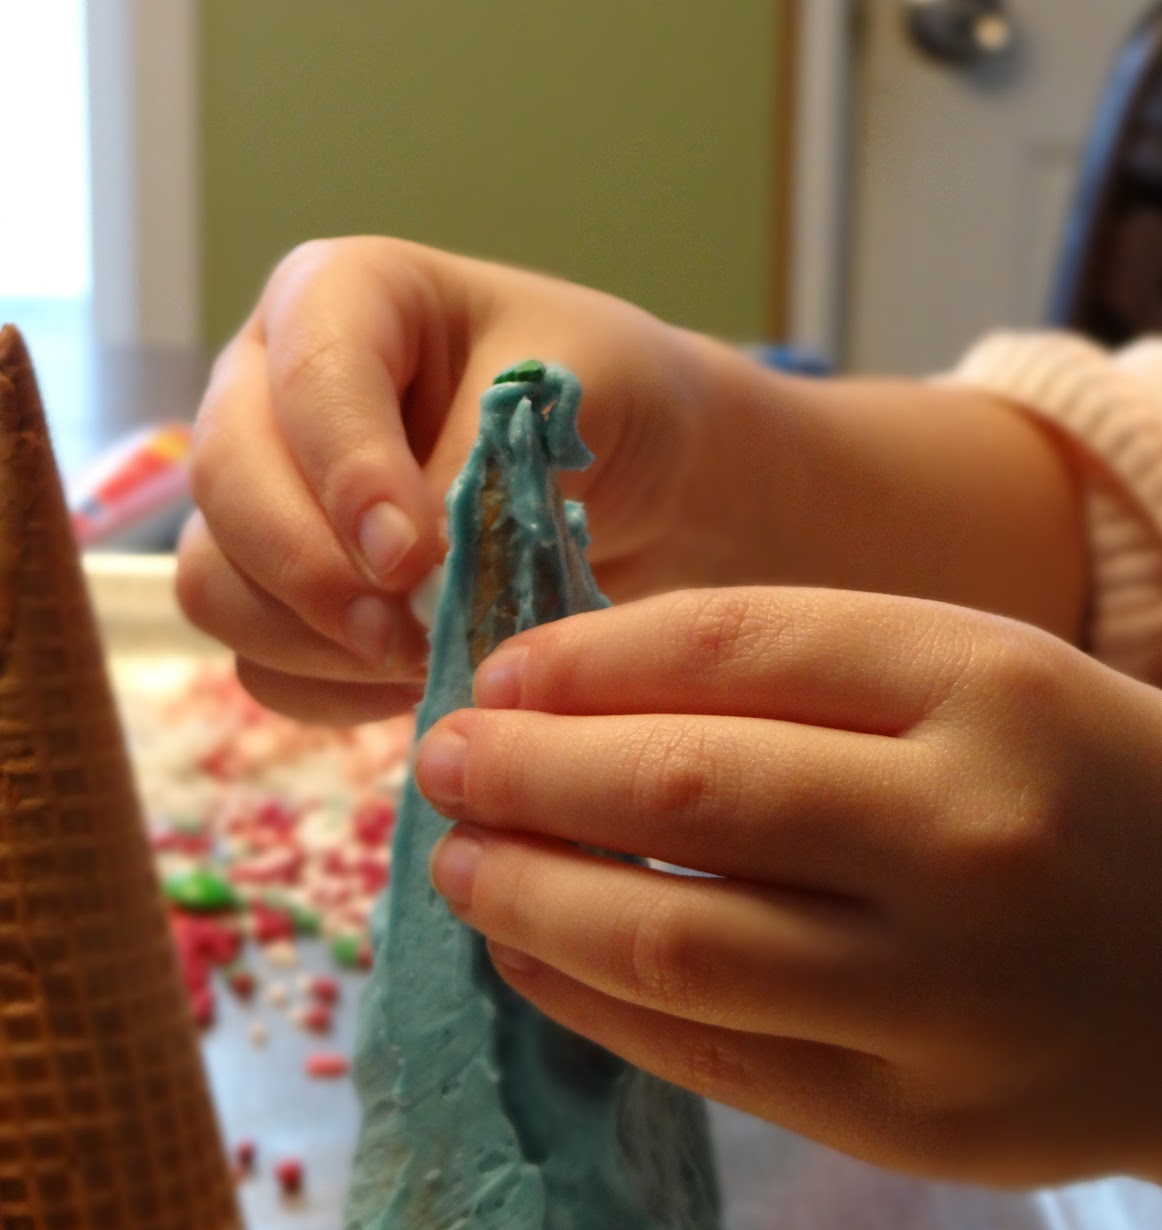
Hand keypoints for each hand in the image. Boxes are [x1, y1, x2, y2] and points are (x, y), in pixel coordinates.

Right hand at [178, 237, 710, 722]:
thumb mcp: (563, 403)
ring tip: (426, 661)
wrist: (638, 478)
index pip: (307, 377)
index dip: (347, 475)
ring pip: (214, 581)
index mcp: (339, 297)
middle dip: (313, 572)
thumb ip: (477, 468)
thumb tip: (404, 575)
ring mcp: (259, 496)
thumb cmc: (603, 402)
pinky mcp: (275, 593)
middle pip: (226, 482)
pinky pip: (256, 663)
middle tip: (408, 636)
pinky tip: (413, 685)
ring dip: (314, 644)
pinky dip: (329, 692)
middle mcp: (267, 388)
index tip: (410, 558)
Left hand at [414, 587, 1161, 1205]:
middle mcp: (966, 837)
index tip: (500, 677)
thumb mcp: (991, 688)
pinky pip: (708, 1058)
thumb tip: (579, 696)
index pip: (733, 647)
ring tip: (460, 870)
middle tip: (442, 766)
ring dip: (530, 899)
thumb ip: (811, 678)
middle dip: (527, 773)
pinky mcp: (912, 1121)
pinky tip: (533, 960)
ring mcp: (940, 997)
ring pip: (673, 943)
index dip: (583, 661)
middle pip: (682, 790)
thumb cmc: (1096, 804)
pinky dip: (590, 1003)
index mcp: (990, 689)